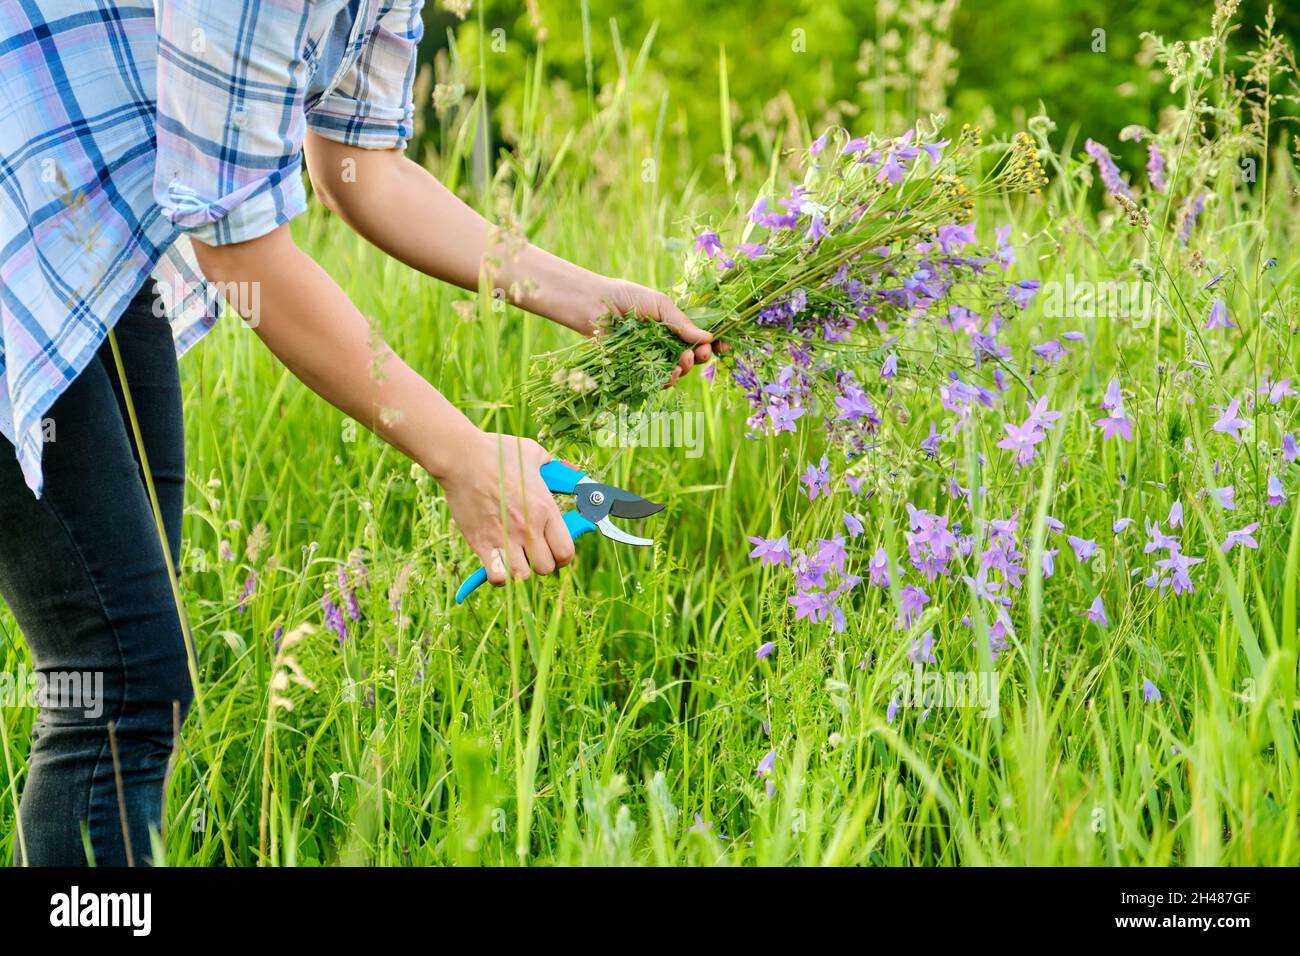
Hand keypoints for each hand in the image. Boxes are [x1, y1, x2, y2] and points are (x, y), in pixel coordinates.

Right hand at [439, 431, 574, 585]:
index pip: (567, 552)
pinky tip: (496, 561)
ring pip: (523, 576)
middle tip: (532, 551)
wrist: (463, 458)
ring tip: (514, 556)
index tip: (554, 548)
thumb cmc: (498, 452)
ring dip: (520, 570)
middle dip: (541, 562)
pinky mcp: (482, 543)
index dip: (562, 555)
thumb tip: (561, 469)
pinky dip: (498, 575)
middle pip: (546, 568)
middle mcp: (529, 528)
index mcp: (546, 509)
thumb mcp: (534, 454)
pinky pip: (497, 577)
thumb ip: (551, 467)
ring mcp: (505, 538)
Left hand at [585, 278, 725, 386]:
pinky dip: (667, 379)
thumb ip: (682, 323)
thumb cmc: (628, 298)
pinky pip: (657, 380)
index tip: (724, 347)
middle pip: (691, 357)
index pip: (699, 338)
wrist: (595, 305)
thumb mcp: (660, 305)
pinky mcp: (637, 370)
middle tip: (699, 353)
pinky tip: (671, 373)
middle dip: (700, 357)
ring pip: (677, 371)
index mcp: (674, 326)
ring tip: (682, 361)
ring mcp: (652, 358)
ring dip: (685, 369)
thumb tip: (709, 338)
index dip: (713, 344)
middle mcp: (665, 343)